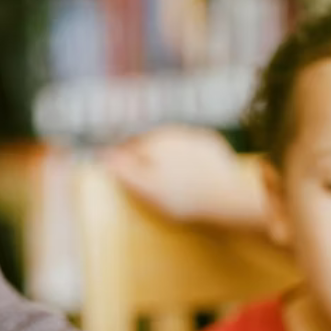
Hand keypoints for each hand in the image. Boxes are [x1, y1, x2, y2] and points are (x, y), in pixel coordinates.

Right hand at [104, 126, 267, 227]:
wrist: (226, 197)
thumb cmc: (183, 197)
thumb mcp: (146, 188)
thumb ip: (123, 170)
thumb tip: (104, 155)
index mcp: (152, 143)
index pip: (127, 149)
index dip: (119, 161)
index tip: (116, 173)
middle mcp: (172, 133)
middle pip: (149, 144)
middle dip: (142, 156)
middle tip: (141, 177)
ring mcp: (194, 137)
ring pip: (171, 143)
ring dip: (165, 154)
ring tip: (164, 176)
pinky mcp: (212, 145)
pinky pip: (193, 148)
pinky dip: (187, 157)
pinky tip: (188, 172)